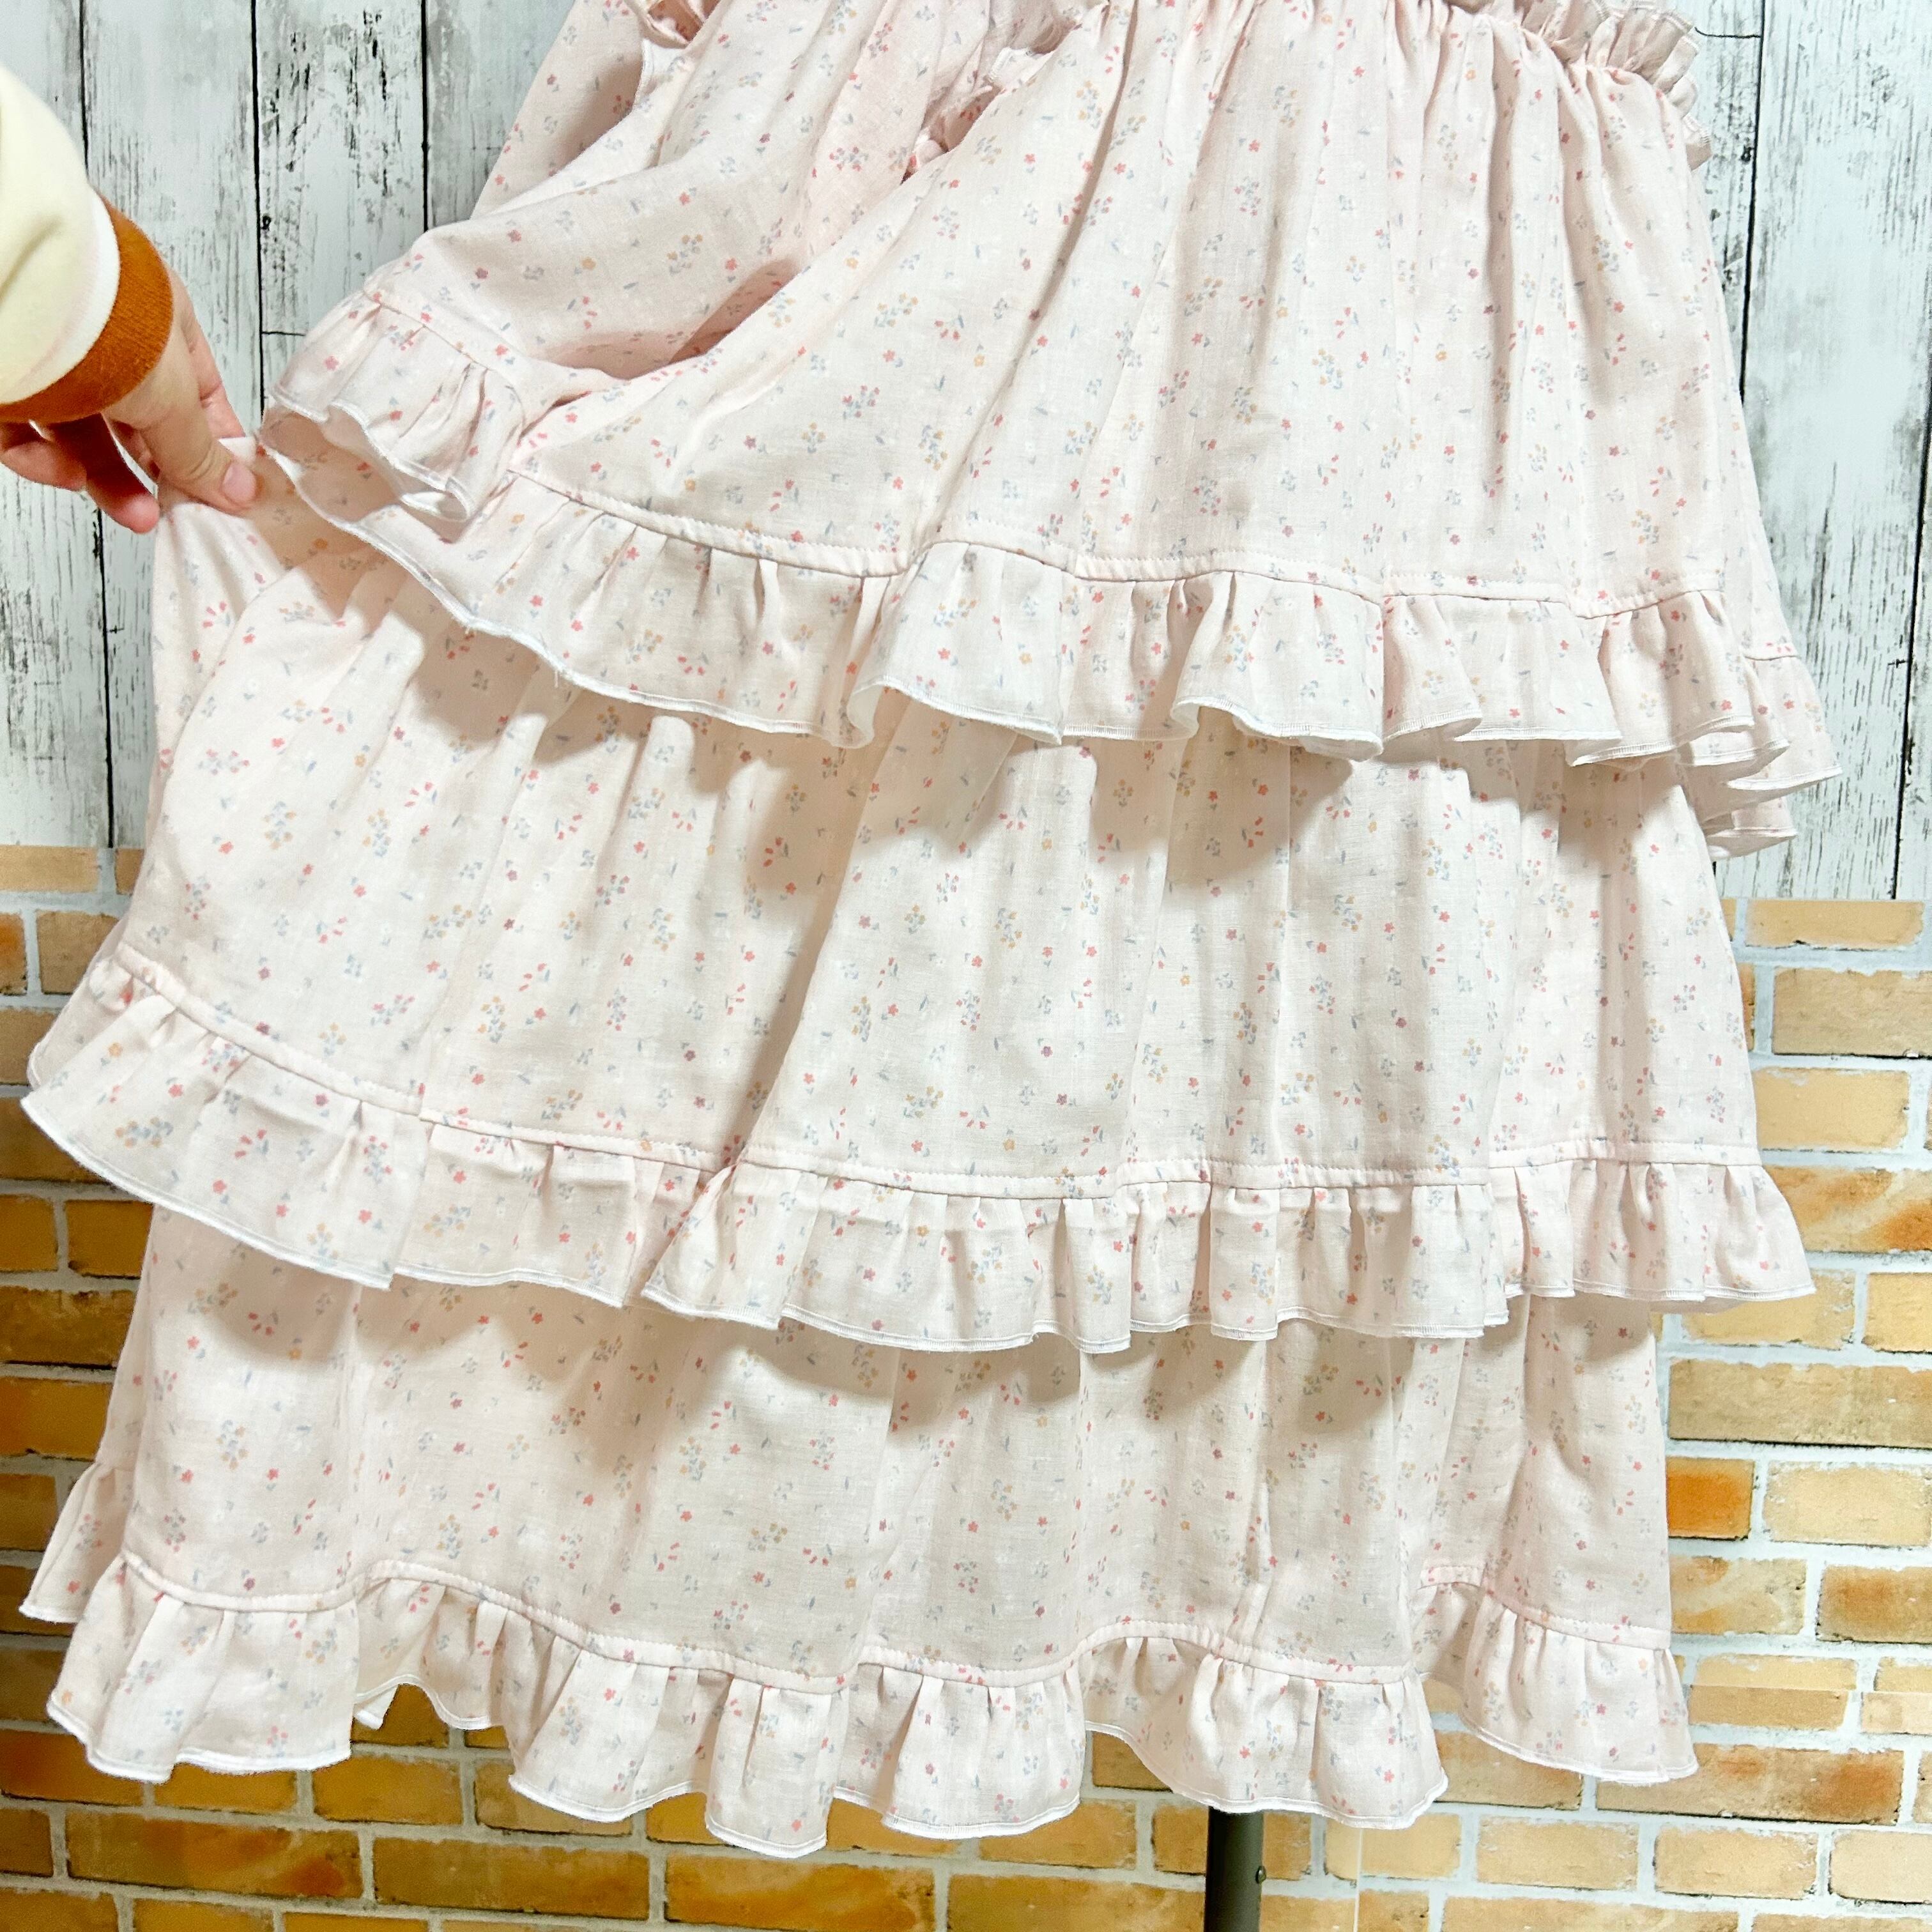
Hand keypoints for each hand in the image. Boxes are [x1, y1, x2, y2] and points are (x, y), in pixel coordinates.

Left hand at [0, 266, 256, 533]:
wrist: (19, 298)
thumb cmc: (104, 321)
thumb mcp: (174, 396)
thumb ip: (200, 451)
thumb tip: (236, 491)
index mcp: (159, 325)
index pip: (196, 392)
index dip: (213, 443)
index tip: (226, 488)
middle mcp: (105, 341)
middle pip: (138, 422)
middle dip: (161, 474)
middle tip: (179, 510)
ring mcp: (53, 362)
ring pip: (82, 436)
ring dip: (112, 481)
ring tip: (137, 515)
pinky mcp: (8, 384)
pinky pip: (28, 436)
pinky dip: (47, 463)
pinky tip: (68, 474)